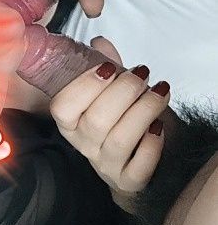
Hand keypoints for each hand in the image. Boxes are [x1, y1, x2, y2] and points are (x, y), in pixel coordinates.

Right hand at [49, 36, 169, 212]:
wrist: (143, 160)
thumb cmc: (125, 119)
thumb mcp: (113, 91)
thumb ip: (105, 66)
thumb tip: (100, 42)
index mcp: (72, 122)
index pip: (62, 108)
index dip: (85, 86)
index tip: (109, 68)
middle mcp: (85, 145)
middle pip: (96, 120)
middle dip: (124, 91)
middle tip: (143, 74)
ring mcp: (106, 166)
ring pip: (119, 140)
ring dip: (144, 110)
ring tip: (161, 92)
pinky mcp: (129, 182)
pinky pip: (138, 168)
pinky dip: (152, 145)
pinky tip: (160, 127)